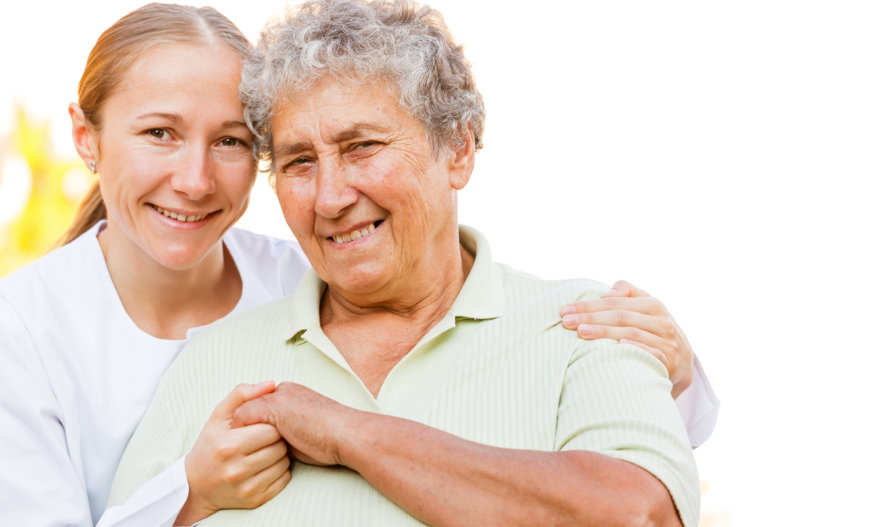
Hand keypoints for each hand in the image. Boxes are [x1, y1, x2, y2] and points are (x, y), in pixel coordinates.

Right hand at [176, 382, 291, 524]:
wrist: (196, 485)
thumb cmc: (210, 444)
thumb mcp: (218, 415)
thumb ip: (242, 394)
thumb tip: (271, 384)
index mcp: (228, 445)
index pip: (271, 429)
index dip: (272, 424)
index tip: (264, 424)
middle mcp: (236, 469)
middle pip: (279, 446)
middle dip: (277, 439)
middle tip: (266, 438)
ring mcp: (246, 488)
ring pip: (284, 463)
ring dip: (280, 455)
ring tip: (265, 450)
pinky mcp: (255, 500)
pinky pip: (284, 480)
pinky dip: (280, 471)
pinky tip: (266, 465)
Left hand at [233, 382, 356, 467]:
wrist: (346, 434)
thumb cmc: (330, 439)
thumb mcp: (302, 431)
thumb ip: (284, 431)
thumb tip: (268, 446)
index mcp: (292, 394)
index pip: (260, 408)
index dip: (253, 429)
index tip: (249, 445)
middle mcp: (282, 391)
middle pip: (249, 409)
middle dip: (243, 431)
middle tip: (237, 451)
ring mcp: (276, 397)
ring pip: (242, 414)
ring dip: (240, 435)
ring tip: (240, 453)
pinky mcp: (271, 407)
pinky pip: (241, 419)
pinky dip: (240, 436)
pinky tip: (246, 450)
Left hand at [560, 280, 692, 397]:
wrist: (682, 363)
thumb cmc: (653, 330)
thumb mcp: (646, 308)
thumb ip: (628, 293)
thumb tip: (606, 293)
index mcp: (654, 305)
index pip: (616, 302)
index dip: (589, 305)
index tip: (565, 310)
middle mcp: (663, 322)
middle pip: (621, 316)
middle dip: (590, 318)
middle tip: (566, 322)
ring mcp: (667, 343)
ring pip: (631, 333)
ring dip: (604, 333)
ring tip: (580, 333)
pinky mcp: (669, 362)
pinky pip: (651, 354)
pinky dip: (635, 348)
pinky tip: (617, 346)